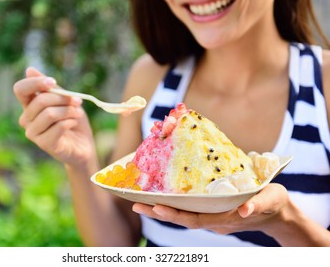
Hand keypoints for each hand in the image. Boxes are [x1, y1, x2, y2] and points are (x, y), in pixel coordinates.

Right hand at [13, 67, 96, 168]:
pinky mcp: (44, 144)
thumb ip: (50, 88)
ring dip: (68, 111)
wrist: (83, 146)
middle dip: (63, 98)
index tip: (53, 82)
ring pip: (49, 114)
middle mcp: (26, 119)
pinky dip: (69, 122)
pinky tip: (73, 124)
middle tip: (78, 101)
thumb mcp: (65, 100)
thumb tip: (29, 70)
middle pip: (40, 100)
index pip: (20, 89)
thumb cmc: (73, 121)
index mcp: (29, 106)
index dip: (35, 83)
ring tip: (78, 113)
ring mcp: (33, 133)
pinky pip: (57, 127)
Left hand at [132, 183, 289, 234]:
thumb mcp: (270, 200)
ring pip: (183, 213)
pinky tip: (162, 193)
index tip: (156, 207)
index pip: (194, 219)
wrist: (277, 212)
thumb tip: (245, 210)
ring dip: (162, 208)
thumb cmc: (273, 203)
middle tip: (136, 203)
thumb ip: (258, 204)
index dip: (175, 215)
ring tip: (141, 200)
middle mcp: (213, 219)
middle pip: (182, 218)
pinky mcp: (212, 209)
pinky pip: (189, 207)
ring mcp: (211, 215)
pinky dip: (174, 203)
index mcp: (224, 218)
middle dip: (159, 212)